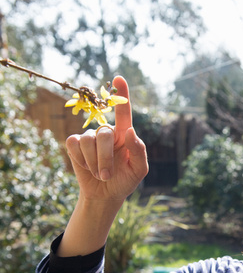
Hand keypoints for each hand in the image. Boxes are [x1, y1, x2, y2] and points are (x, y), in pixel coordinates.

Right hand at [65, 76, 147, 202]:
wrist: (106, 194)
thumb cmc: (125, 180)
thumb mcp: (139, 169)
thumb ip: (139, 150)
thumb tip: (131, 131)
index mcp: (124, 133)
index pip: (124, 111)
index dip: (122, 94)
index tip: (119, 78)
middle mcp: (107, 131)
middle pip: (104, 133)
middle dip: (105, 157)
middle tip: (107, 175)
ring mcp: (90, 136)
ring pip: (87, 140)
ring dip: (94, 161)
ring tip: (100, 174)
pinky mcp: (75, 144)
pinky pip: (74, 144)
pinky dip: (80, 159)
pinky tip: (86, 167)